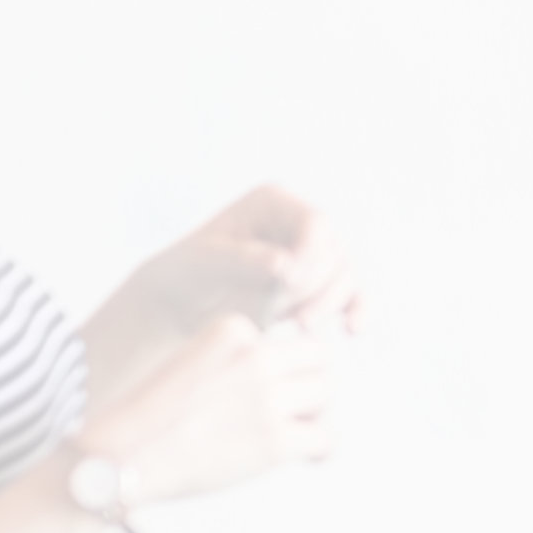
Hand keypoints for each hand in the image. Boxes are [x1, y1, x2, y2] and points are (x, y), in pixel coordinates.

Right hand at [79, 312, 337, 507]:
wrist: (116, 461)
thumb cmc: (152, 420)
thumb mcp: (194, 363)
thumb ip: (240, 361)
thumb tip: (301, 376)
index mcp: (232, 330)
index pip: (289, 339)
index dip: (284, 367)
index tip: (260, 393)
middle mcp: (255, 356)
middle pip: (320, 361)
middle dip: (309, 386)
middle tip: (290, 413)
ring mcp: (267, 398)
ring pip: (326, 396)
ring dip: (314, 415)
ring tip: (290, 435)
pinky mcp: (275, 440)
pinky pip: (327, 438)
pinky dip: (322, 449)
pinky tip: (312, 457)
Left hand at [85, 186, 363, 403]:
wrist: (178, 304)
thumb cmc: (185, 274)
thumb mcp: (205, 262)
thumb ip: (247, 261)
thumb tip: (289, 266)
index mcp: (274, 203)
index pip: (316, 222)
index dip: (312, 254)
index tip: (288, 285)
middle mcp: (299, 222)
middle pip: (335, 250)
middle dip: (317, 286)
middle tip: (290, 316)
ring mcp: (312, 253)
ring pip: (345, 274)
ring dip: (330, 303)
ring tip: (300, 325)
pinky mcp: (318, 283)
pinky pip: (350, 293)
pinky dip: (355, 310)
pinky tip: (352, 330)